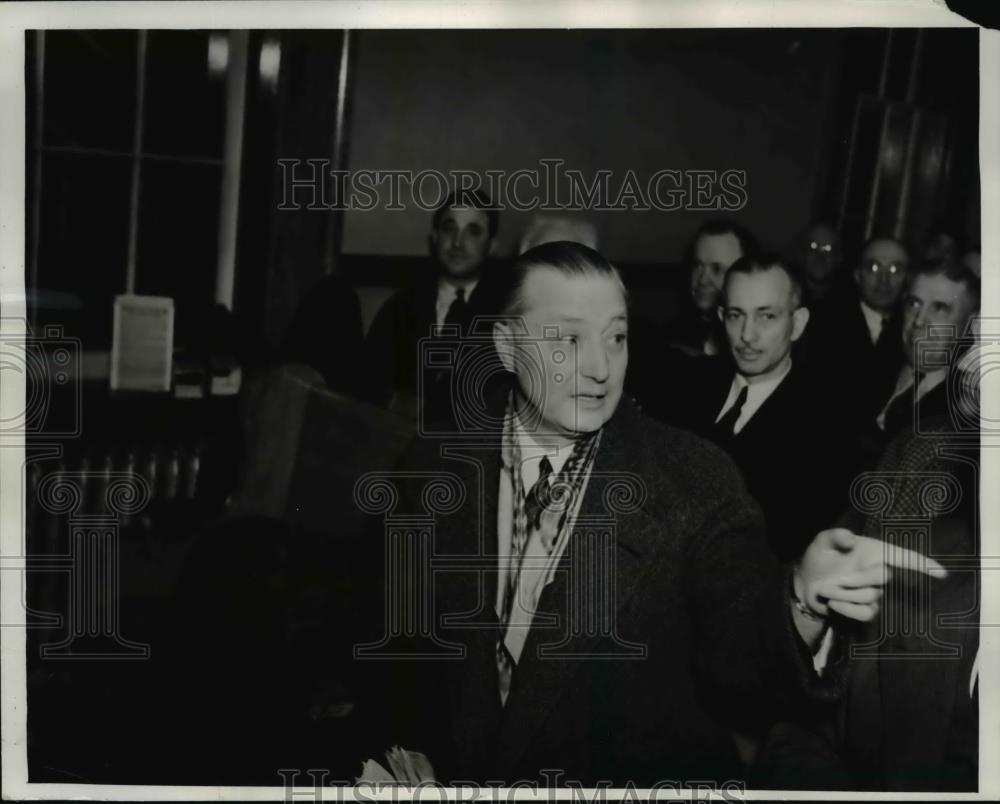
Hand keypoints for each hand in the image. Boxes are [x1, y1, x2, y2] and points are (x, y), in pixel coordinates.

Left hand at [795, 528, 946, 622]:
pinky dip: (846, 608)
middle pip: (885, 577)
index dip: (923, 565)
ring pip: (872, 596)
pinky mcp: (867, 609)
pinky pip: (866, 613)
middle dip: (858, 579)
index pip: (904, 557)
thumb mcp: (821, 543)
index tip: (942, 573)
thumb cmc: (819, 559)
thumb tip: (850, 538)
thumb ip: (834, 537)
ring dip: (845, 593)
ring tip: (828, 588)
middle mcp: (879, 571)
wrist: (806, 584)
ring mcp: (875, 592)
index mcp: (874, 552)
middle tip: (837, 579)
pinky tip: (832, 602)